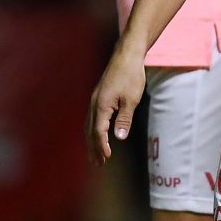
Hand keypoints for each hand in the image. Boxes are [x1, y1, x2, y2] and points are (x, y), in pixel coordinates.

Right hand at [88, 45, 146, 164]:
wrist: (126, 56)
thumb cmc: (131, 76)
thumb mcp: (131, 100)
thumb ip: (124, 120)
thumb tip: (119, 138)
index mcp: (101, 106)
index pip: (98, 132)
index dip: (101, 146)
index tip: (107, 158)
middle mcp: (94, 104)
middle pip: (90, 131)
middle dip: (93, 148)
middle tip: (98, 164)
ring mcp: (95, 100)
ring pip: (89, 125)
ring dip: (92, 140)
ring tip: (96, 154)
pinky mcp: (98, 97)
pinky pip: (92, 118)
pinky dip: (93, 130)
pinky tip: (98, 134)